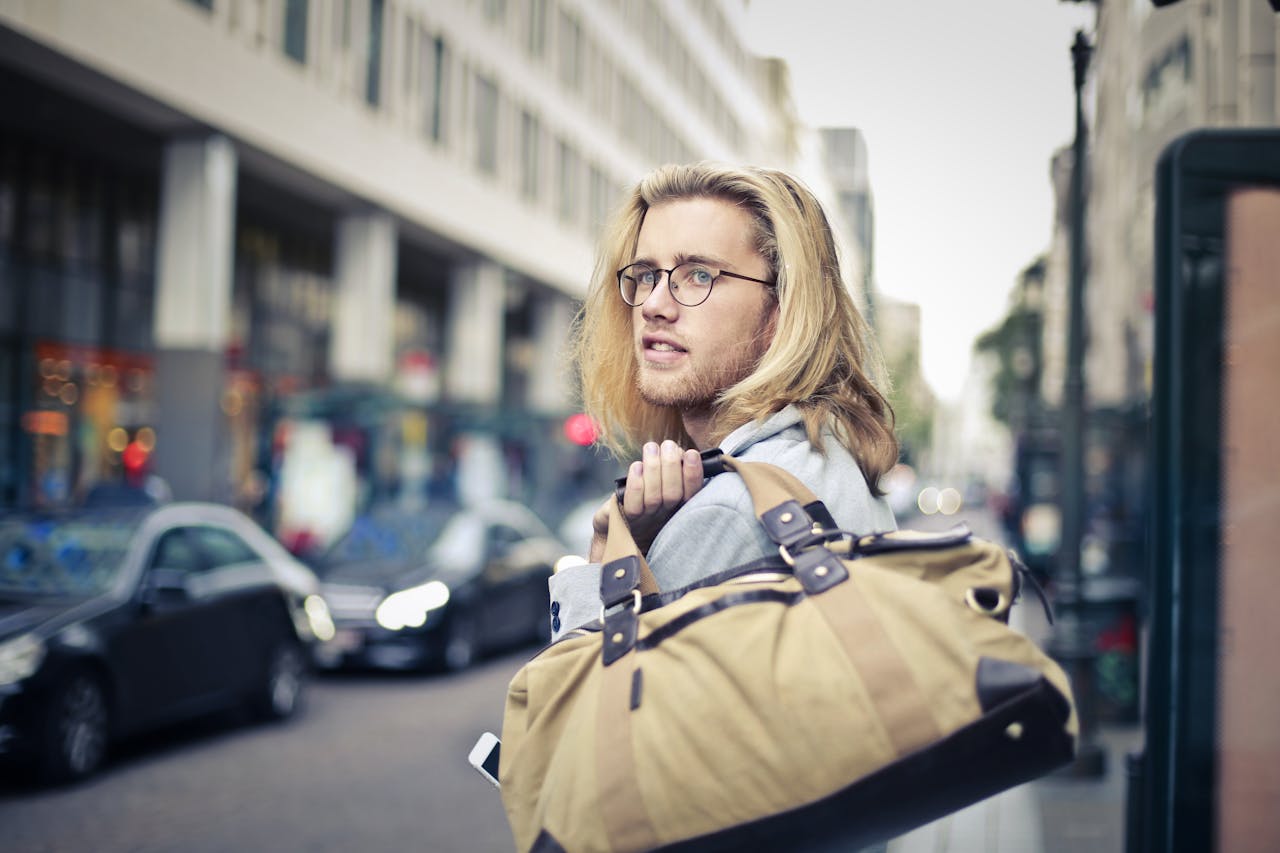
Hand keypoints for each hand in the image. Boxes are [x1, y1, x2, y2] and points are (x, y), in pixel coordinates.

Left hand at [617, 440, 703, 554]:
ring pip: (653, 497)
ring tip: (651, 448)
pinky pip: (633, 504)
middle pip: (673, 494)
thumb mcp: (667, 483)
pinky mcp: (628, 518)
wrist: (624, 528)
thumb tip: (680, 452)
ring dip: (653, 468)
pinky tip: (637, 466)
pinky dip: (635, 484)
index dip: (693, 474)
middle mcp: (666, 515)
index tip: (691, 454)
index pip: (693, 493)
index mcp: (681, 505)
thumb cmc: (648, 498)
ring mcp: (647, 519)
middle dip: (671, 466)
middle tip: (668, 445)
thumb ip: (676, 468)